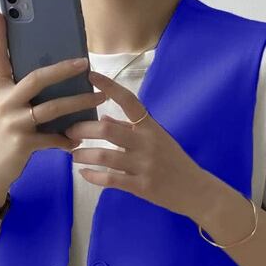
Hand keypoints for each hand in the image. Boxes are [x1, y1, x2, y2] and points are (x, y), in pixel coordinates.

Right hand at [0, 10, 106, 207]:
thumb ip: (23, 98)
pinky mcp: (23, 143)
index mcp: (1, 91)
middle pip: (37, 79)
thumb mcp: (7, 113)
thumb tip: (52, 84)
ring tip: (99, 98)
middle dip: (63, 69)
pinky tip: (76, 143)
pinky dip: (67, 140)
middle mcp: (5, 103)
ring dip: (79, 103)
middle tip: (84, 62)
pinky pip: (53, 138)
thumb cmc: (4, 139)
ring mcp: (13, 122)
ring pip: (52, 108)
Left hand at [65, 70, 216, 220]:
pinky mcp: (141, 186)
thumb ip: (131, 128)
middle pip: (107, 129)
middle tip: (69, 131)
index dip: (109, 86)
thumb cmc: (175, 162)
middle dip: (83, 129)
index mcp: (150, 127)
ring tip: (73, 154)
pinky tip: (84, 173)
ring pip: (104, 156)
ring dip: (83, 154)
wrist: (196, 190)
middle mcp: (147, 143)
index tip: (91, 76)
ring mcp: (143, 165)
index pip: (128, 100)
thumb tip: (105, 117)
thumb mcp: (158, 139)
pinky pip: (111, 180)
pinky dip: (93, 176)